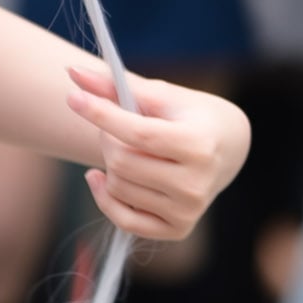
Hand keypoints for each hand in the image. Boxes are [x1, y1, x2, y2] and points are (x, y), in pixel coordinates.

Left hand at [66, 60, 248, 242]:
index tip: (73, 97)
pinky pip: (123, 220)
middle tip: (110, 127)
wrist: (228, 149)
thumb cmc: (192, 116)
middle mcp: (197, 183)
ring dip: (108, 165)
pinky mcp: (178, 229)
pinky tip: (101, 176)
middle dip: (106, 139)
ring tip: (122, 148)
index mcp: (199, 145)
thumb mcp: (164, 96)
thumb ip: (119, 86)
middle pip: (122, 162)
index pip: (138, 133)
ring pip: (118, 188)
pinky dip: (104, 197)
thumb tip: (74, 73)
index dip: (101, 114)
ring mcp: (188, 210)